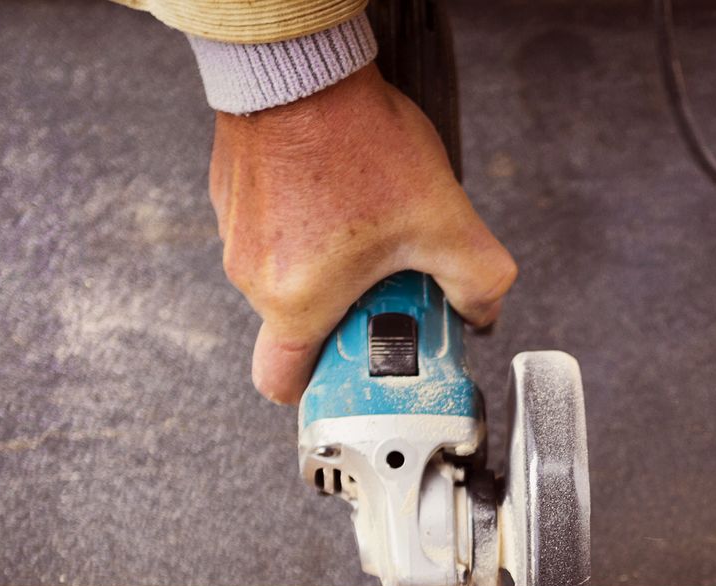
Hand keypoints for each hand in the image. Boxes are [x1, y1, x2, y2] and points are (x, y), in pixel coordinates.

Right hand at [208, 64, 515, 402]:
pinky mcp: (232, 197)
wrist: (301, 64)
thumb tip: (484, 312)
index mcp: (294, 300)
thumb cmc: (354, 138)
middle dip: (347, 317)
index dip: (323, 391)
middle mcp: (252, 275)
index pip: (285, 384)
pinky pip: (274, 235)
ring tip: (371, 229)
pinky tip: (344, 194)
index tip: (358, 375)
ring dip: (329, 269)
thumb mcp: (442, 221)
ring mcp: (236, 233)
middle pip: (300, 327)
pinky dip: (307, 230)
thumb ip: (478, 282)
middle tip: (389, 289)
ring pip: (287, 279)